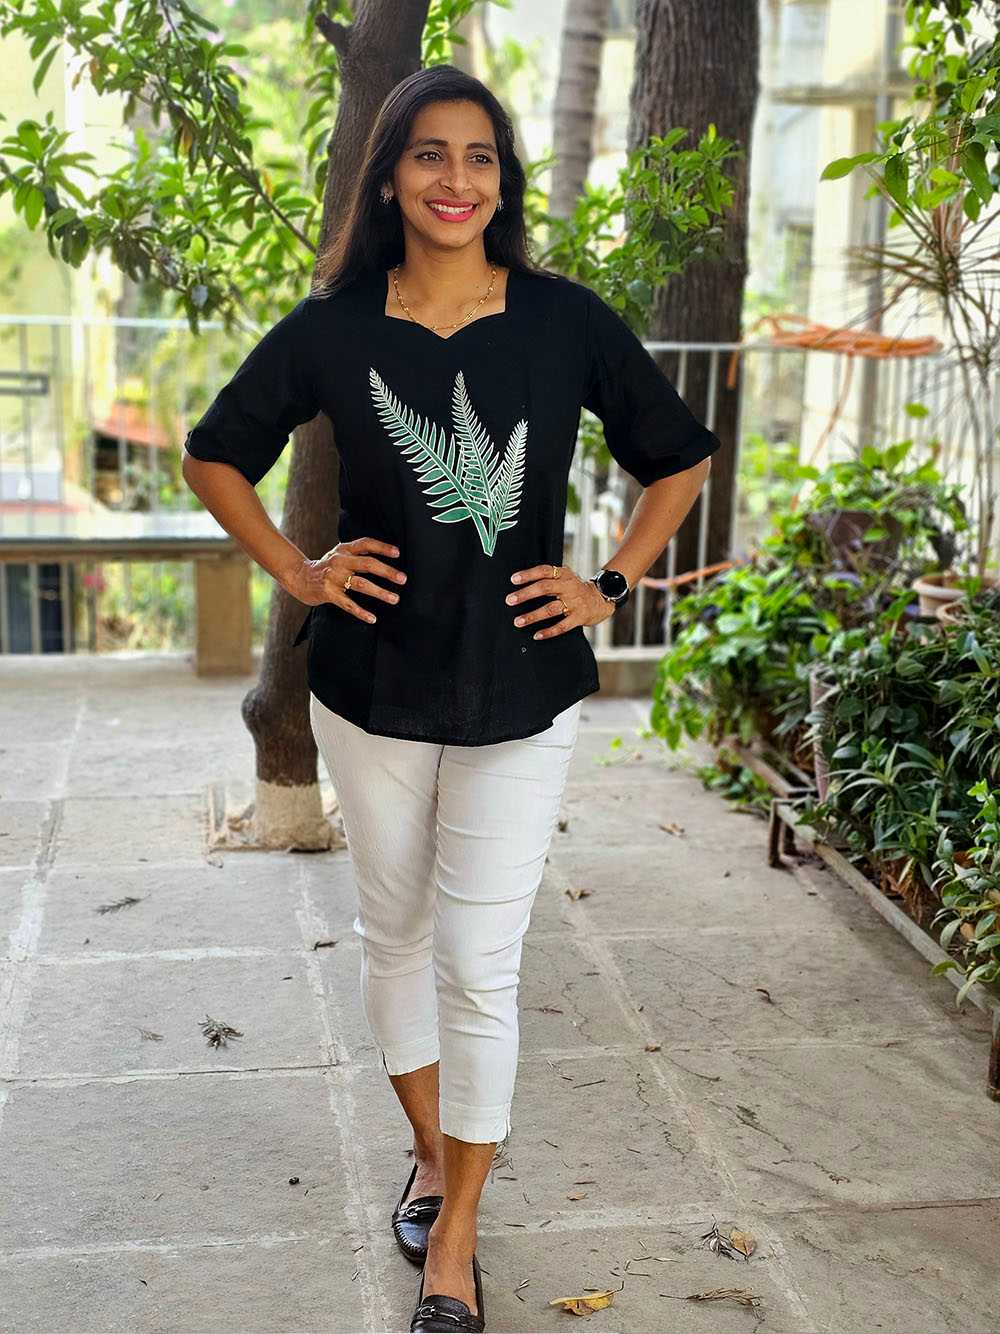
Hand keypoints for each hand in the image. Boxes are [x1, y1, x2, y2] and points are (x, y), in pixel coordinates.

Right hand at [284, 537, 405, 623]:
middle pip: (367, 564)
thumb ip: (358, 554)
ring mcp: (333, 577)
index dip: (382, 547)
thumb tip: (385, 559)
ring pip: (361, 584)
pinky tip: (372, 618)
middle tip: (403, 579)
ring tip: (394, 599)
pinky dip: (361, 612)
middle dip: (387, 571)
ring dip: (380, 592)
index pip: (365, 543)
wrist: (299, 577)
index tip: (398, 553)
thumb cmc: (326, 567)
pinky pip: (348, 604)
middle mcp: (339, 560)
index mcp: (344, 549)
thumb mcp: (339, 554)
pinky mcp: (328, 593)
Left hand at [505, 562, 616, 639]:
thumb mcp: (565, 577)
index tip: (513, 579)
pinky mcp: (579, 617)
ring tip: (518, 621)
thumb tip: (520, 582)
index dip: (528, 574)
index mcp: (563, 574)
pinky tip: (537, 635)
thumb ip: (548, 578)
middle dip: (526, 594)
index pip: (544, 571)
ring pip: (551, 609)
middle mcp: (568, 586)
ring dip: (533, 616)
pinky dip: (549, 631)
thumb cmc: (575, 589)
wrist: (601, 598)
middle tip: (510, 600)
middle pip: (545, 587)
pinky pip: (562, 626)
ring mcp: (574, 602)